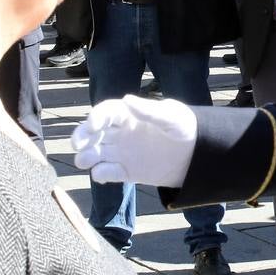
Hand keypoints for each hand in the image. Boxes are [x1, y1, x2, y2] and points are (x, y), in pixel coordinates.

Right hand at [71, 95, 197, 186]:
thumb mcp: (172, 117)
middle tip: (78, 143)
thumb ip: (150, 111)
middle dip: (83, 136)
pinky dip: (101, 174)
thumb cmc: (186, 128)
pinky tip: (102, 175)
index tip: (93, 124)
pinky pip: (108, 172)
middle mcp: (120, 133)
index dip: (97, 116)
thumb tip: (127, 100)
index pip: (106, 112)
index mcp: (129, 115)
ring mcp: (122, 152)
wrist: (197, 155)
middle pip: (94, 133)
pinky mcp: (127, 171)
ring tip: (83, 161)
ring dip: (87, 156)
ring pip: (96, 153)